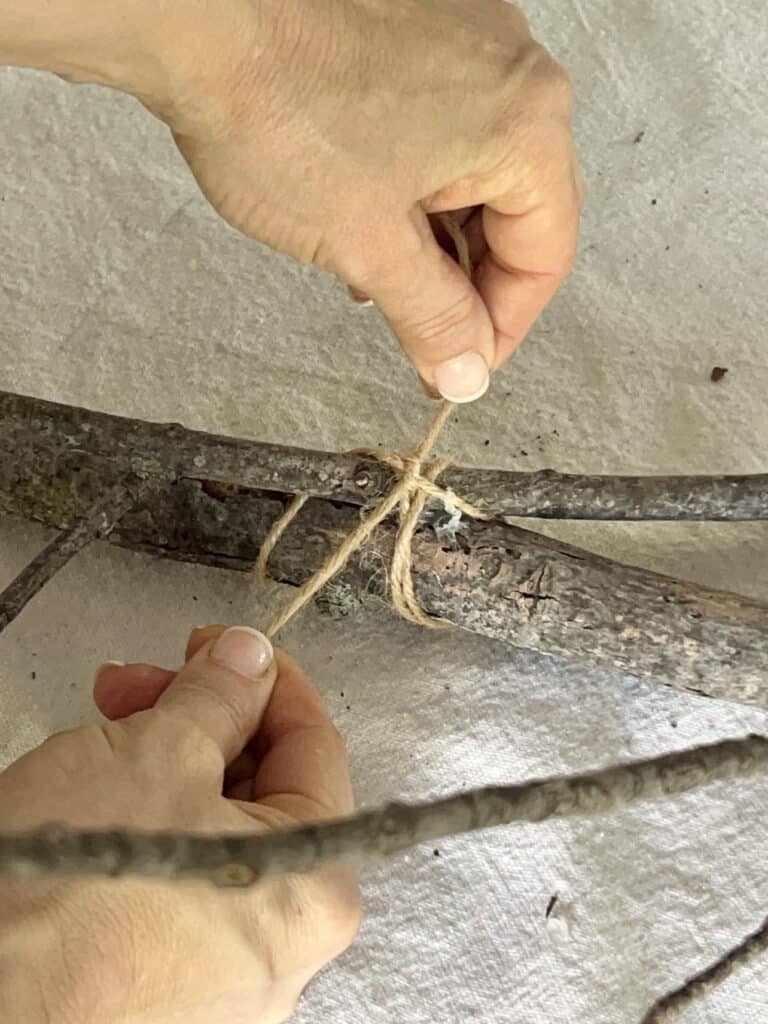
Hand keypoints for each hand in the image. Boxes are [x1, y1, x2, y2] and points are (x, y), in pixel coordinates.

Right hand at [0, 626, 359, 1023]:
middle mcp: (286, 947)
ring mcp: (228, 975)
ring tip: (108, 723)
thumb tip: (251, 656)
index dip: (267, 680)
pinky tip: (107, 784)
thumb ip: (222, 693)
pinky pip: (186, 876)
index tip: (225, 649)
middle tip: (145, 682)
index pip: (315, 746)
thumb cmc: (71, 888)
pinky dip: (157, 820)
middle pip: (263, 787)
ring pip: (219, 827)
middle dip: (204, 717)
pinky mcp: (170, 985)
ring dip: (170, 758)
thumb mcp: (158, 751)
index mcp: (316, 890)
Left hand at [157, 0, 581, 400]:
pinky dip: (416, 185)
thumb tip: (466, 373)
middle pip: (517, 212)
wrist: (192, 12)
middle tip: (420, 336)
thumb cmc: (275, 106)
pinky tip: (370, 217)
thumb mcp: (368, 245)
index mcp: (525, 122)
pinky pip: (441, 129)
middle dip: (465, 285)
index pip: (545, 256)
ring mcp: (465, 39)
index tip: (460, 367)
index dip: (501, 327)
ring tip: (378, 278)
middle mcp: (512, 67)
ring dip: (436, 240)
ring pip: (475, 173)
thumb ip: (432, 319)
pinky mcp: (419, 29)